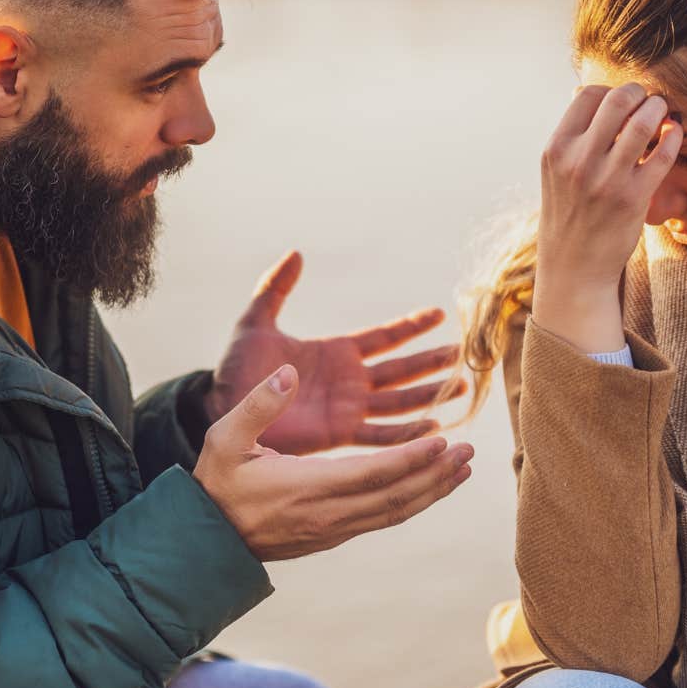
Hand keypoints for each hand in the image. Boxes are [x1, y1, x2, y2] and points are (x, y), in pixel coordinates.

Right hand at [193, 365, 475, 560]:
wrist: (206, 540)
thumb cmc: (216, 484)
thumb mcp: (224, 438)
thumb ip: (258, 404)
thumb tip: (287, 372)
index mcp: (308, 486)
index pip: (374, 474)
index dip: (413, 459)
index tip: (443, 441)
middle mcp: (329, 513)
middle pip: (397, 496)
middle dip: (437, 474)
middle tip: (470, 453)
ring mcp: (334, 528)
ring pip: (395, 510)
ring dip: (432, 490)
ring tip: (462, 470)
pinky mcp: (333, 534)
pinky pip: (383, 517)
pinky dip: (412, 501)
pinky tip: (427, 487)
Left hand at [203, 251, 467, 454]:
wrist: (223, 409)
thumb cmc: (237, 368)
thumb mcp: (256, 322)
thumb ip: (275, 288)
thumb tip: (295, 253)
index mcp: (336, 352)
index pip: (383, 336)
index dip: (411, 325)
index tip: (439, 313)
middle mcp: (350, 381)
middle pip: (402, 369)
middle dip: (431, 361)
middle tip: (463, 353)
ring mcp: (348, 408)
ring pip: (400, 401)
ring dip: (430, 395)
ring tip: (461, 388)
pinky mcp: (340, 434)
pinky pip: (381, 434)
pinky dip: (407, 433)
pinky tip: (433, 428)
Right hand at [535, 83, 680, 353]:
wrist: (573, 269)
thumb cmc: (569, 215)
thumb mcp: (556, 173)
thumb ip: (573, 137)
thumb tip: (586, 93)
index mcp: (556, 150)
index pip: (587, 95)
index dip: (611, 91)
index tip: (624, 102)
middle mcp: (578, 161)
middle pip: (617, 100)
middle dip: (639, 93)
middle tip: (649, 100)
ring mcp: (606, 180)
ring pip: (642, 122)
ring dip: (659, 110)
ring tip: (663, 113)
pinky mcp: (633, 199)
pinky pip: (662, 154)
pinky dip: (673, 136)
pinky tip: (674, 134)